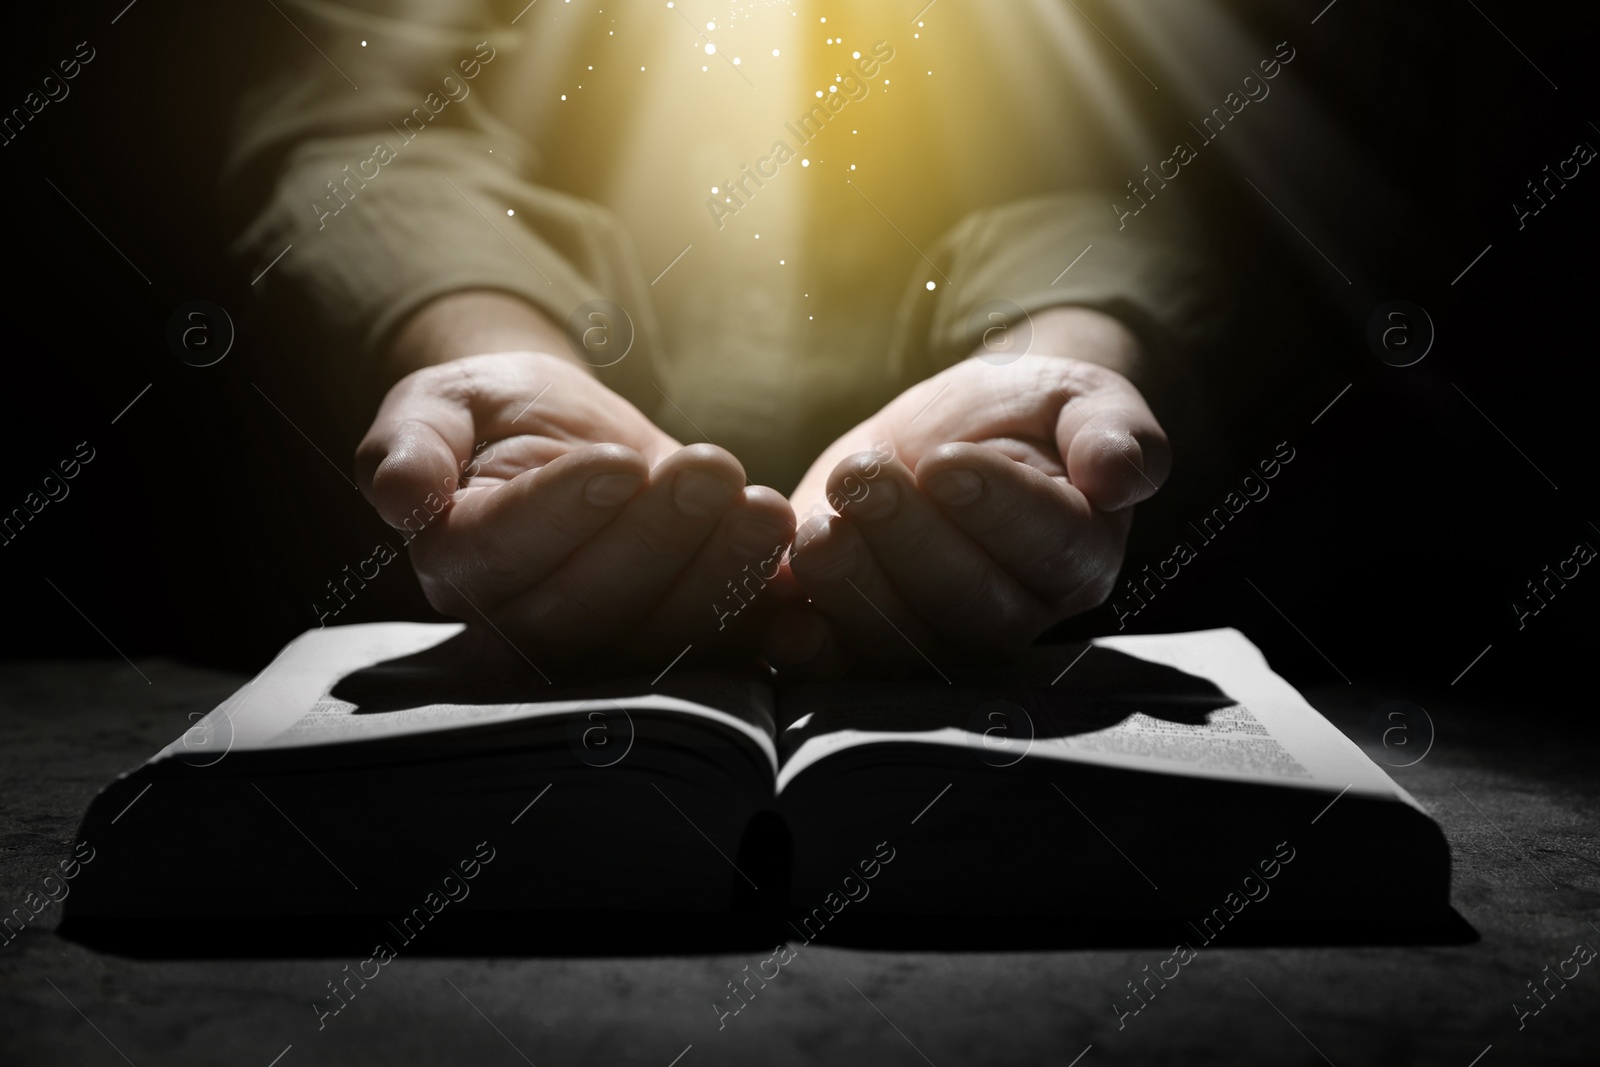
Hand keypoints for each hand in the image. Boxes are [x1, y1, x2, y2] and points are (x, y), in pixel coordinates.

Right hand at [354, 296, 795, 668]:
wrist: (564, 438)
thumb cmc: (492, 416)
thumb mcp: (439, 405)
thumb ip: (408, 444)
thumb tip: (397, 494)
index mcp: (460, 565)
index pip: (505, 554)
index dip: (564, 513)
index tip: (621, 462)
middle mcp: (524, 625)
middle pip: (588, 606)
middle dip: (658, 540)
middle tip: (710, 471)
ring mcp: (604, 644)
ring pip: (660, 632)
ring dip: (720, 575)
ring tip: (764, 508)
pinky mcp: (675, 643)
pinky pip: (721, 650)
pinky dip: (764, 629)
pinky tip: (804, 597)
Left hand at [767, 307, 1168, 676]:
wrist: (949, 434)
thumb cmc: (1027, 417)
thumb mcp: (1080, 398)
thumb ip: (1113, 433)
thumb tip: (1123, 476)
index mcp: (1076, 554)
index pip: (1048, 544)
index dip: (995, 508)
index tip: (944, 463)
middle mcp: (1014, 613)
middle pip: (969, 602)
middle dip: (909, 540)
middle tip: (864, 478)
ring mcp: (938, 638)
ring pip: (903, 639)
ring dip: (854, 591)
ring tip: (815, 531)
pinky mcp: (866, 643)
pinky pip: (843, 666)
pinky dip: (811, 653)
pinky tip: (784, 627)